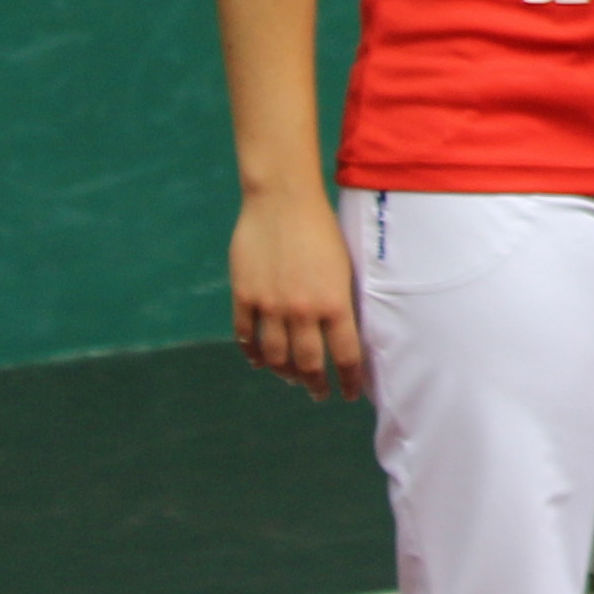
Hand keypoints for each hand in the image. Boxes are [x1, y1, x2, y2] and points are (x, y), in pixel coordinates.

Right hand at [233, 191, 367, 399]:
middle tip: (319, 393)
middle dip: (315, 383)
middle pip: (308, 362)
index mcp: (334, 302)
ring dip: (284, 372)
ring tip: (292, 378)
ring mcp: (270, 305)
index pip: (346, 355)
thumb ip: (339, 302)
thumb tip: (342, 335)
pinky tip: (259, 361)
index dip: (349, 379)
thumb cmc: (321, 229)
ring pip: (275, 355)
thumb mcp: (343, 267)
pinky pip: (246, 335)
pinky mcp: (244, 295)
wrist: (283, 200)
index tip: (349, 393)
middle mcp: (302, 310)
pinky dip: (252, 353)